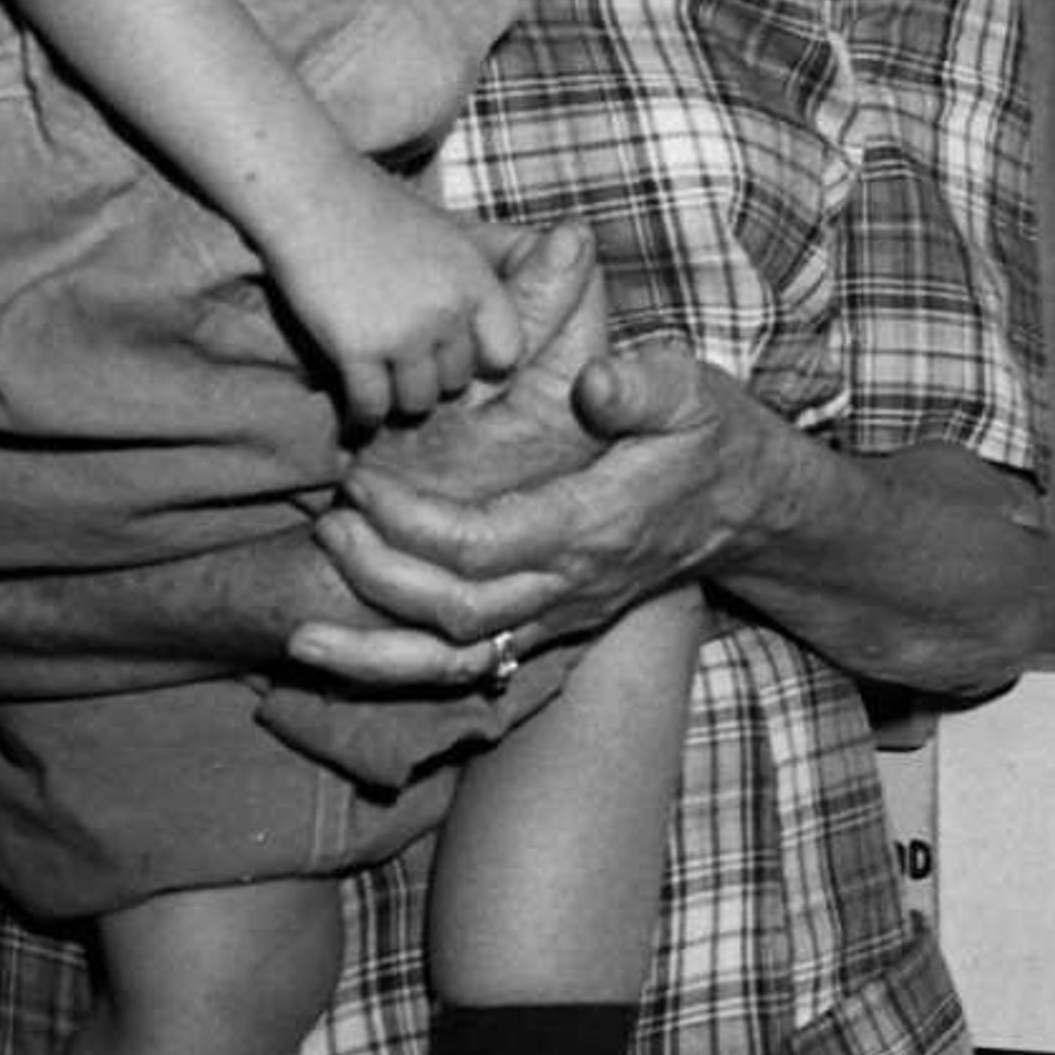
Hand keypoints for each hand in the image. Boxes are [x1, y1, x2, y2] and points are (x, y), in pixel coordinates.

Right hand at [261, 160, 531, 426]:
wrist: (312, 195)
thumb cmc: (374, 209)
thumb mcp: (444, 236)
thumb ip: (464, 282)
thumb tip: (476, 328)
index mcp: (474, 279)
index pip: (508, 350)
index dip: (484, 361)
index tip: (459, 362)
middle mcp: (447, 310)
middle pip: (457, 381)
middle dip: (434, 379)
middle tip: (405, 376)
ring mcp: (403, 333)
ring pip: (418, 402)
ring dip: (399, 402)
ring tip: (382, 395)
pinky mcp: (355, 350)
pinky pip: (371, 407)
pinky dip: (362, 419)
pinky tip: (354, 421)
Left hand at [287, 335, 753, 689]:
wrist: (751, 507)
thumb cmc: (712, 435)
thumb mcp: (692, 386)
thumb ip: (643, 384)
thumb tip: (594, 383)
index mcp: (595, 523)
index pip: (483, 542)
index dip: (412, 522)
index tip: (362, 480)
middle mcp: (572, 584)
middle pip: (457, 612)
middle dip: (379, 578)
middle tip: (329, 525)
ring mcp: (562, 615)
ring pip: (458, 662)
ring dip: (377, 655)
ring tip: (303, 633)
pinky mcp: (553, 626)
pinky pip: (471, 667)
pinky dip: (405, 670)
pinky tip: (351, 656)